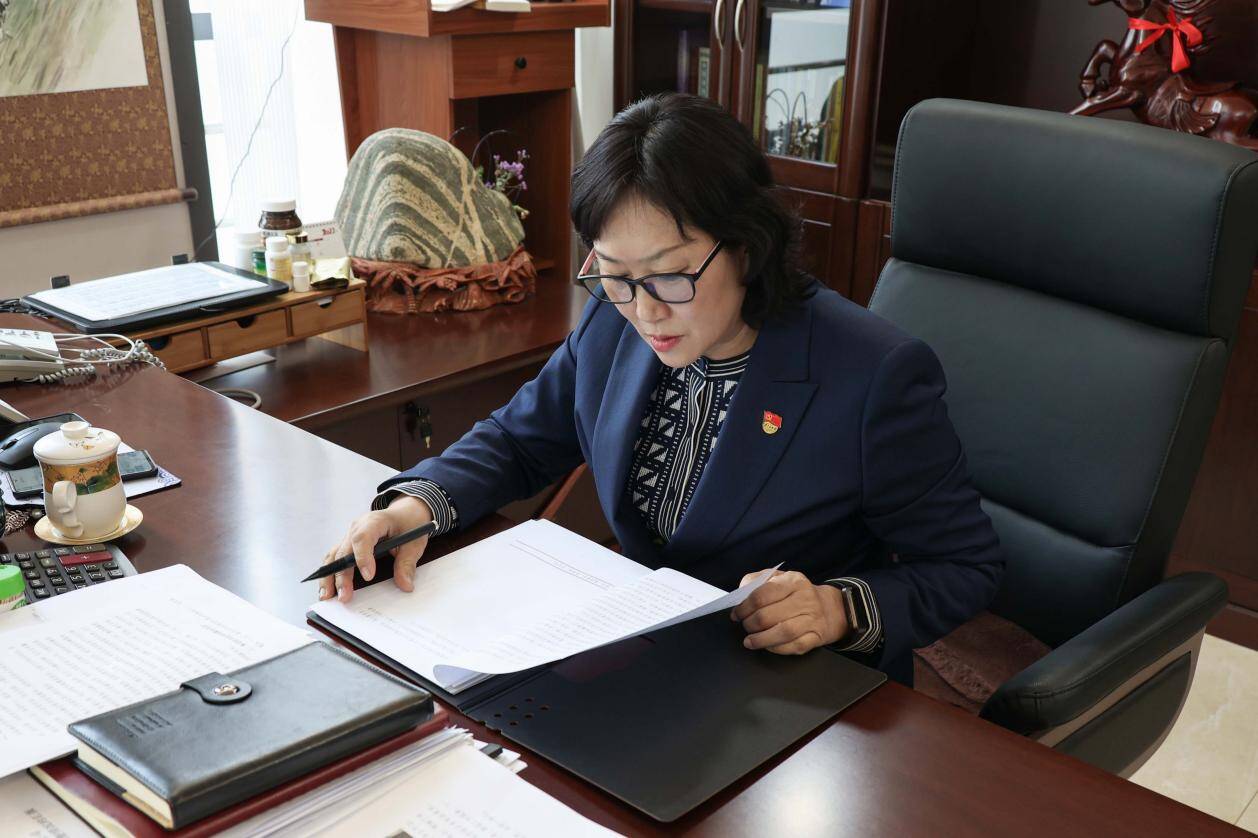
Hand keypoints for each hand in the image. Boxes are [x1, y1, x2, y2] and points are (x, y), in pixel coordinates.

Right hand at [318, 495, 433, 602]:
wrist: (405, 513)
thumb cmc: (409, 524)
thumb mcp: (414, 542)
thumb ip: (407, 563)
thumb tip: (405, 586)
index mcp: (375, 521)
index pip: (362, 538)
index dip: (363, 557)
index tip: (368, 577)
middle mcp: (357, 527)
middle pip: (345, 551)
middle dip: (343, 575)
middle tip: (345, 596)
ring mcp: (350, 535)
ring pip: (334, 555)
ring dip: (330, 576)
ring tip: (327, 597)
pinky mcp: (348, 544)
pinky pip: (335, 558)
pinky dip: (330, 573)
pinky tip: (327, 589)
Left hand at [730, 570, 848, 654]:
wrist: (830, 608)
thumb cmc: (796, 594)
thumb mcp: (779, 578)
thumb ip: (757, 581)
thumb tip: (740, 594)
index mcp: (793, 580)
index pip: (762, 594)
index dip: (744, 607)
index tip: (736, 614)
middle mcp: (805, 598)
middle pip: (769, 615)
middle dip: (750, 624)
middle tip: (745, 627)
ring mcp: (813, 619)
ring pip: (783, 632)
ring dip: (761, 640)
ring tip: (750, 641)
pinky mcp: (816, 637)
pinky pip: (794, 646)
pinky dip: (777, 648)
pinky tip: (768, 646)